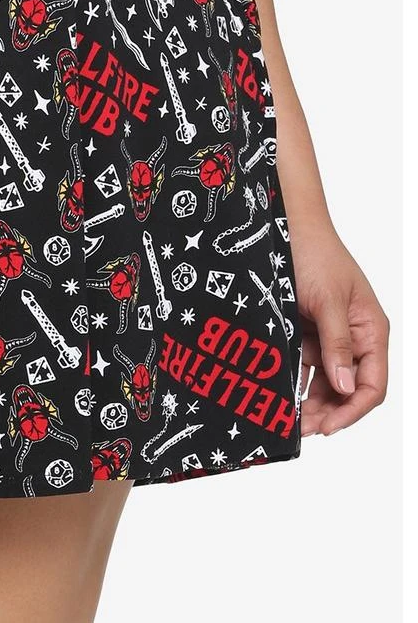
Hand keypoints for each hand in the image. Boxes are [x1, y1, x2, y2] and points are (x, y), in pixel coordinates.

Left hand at [291, 219, 388, 436]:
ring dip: (309, 400)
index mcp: (370, 330)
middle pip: (347, 388)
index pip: (371, 384)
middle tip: (300, 428)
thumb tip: (345, 387)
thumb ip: (337, 344)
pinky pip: (303, 364)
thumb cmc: (315, 253)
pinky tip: (280, 393)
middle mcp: (353, 337)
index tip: (327, 427)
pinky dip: (294, 380)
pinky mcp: (305, 330)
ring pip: (324, 381)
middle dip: (327, 410)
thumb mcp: (329, 300)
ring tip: (288, 418)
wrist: (285, 224)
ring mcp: (329, 335)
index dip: (352, 410)